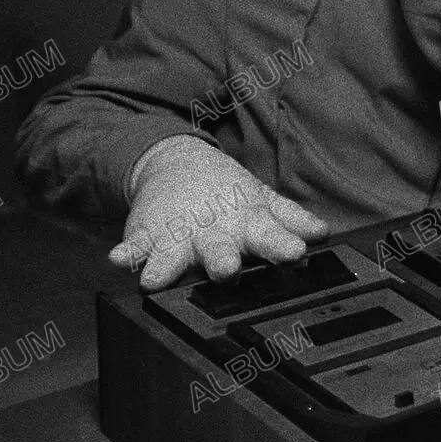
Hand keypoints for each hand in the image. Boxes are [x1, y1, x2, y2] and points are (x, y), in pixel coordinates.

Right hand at [108, 135, 329, 289]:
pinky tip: (118, 259)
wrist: (177, 163)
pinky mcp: (146, 233)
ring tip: (156, 278)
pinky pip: (135, 245)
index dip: (282, 245)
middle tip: (225, 270)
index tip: (294, 253)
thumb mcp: (261, 202)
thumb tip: (322, 233)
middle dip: (220, 260)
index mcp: (246, 222)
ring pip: (173, 253)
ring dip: (167, 264)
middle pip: (218, 249)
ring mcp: (178, 233)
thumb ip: (290, 221)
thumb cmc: (227, 192)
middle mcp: (212, 230)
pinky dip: (126, 252)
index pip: (269, 236)